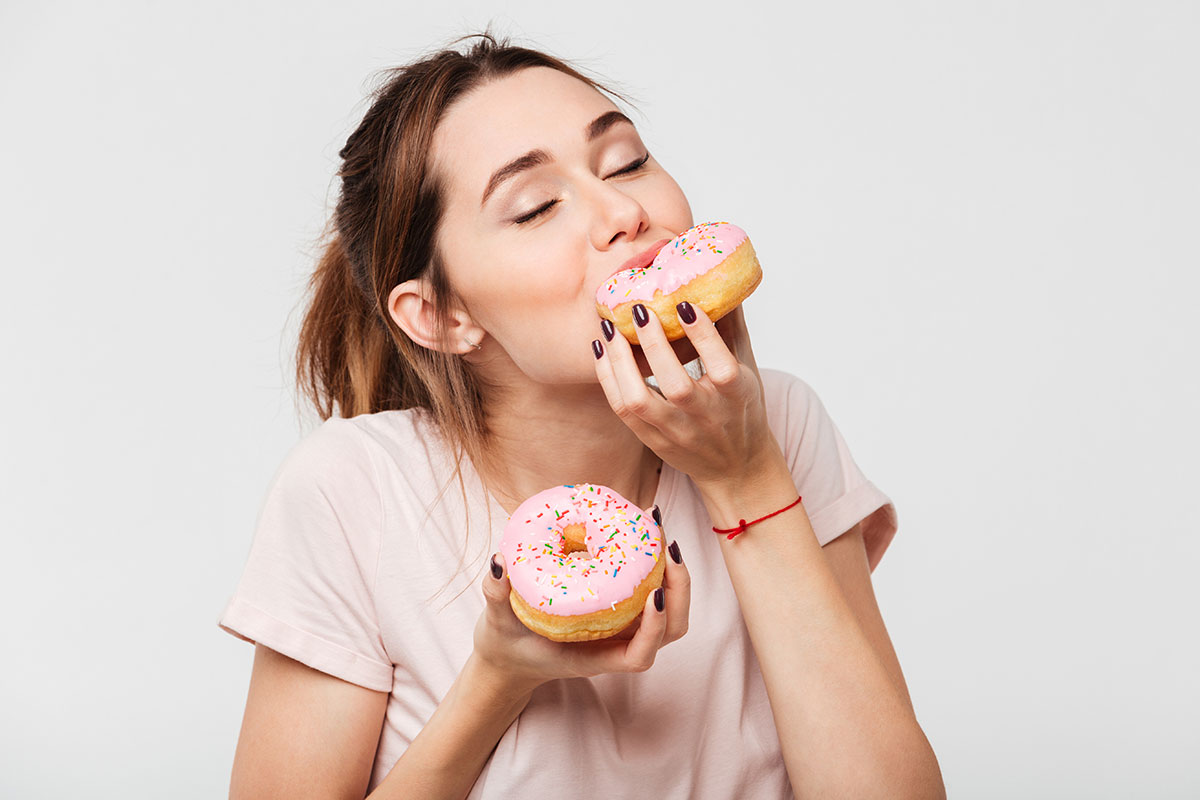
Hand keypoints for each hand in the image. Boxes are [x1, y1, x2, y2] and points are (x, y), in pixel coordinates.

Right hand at [473, 508, 690, 691]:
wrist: (510, 656)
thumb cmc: (507, 645)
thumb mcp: (496, 623)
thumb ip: (494, 595)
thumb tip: (499, 562)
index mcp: (592, 658)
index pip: (639, 657)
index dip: (655, 628)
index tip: (655, 594)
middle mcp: (615, 645)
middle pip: (669, 629)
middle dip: (678, 589)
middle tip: (666, 546)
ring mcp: (621, 628)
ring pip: (668, 609)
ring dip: (672, 573)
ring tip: (657, 530)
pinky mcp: (618, 611)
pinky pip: (648, 590)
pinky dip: (653, 564)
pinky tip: (639, 530)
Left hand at [593, 303, 784, 489]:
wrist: (736, 467)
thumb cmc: (742, 409)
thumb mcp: (748, 369)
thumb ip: (732, 328)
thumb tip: (722, 282)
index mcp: (736, 395)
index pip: (721, 366)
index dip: (703, 336)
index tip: (684, 304)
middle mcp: (706, 416)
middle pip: (677, 386)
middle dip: (654, 345)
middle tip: (639, 309)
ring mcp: (676, 431)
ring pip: (639, 402)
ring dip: (620, 363)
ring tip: (609, 330)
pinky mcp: (653, 440)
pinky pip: (622, 410)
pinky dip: (608, 379)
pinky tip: (602, 351)